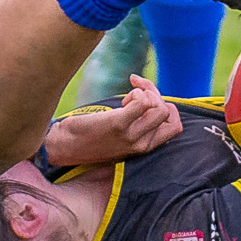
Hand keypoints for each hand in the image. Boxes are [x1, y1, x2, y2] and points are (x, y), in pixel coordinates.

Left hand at [42, 75, 181, 166]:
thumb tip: (150, 97)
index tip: (147, 101)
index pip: (175, 126)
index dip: (166, 108)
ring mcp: (131, 136)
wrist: (65, 147)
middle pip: (168, 112)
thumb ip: (137, 124)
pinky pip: (144, 102)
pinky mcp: (119, 125)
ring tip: (128, 98)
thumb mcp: (120, 136)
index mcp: (145, 148)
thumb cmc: (90, 138)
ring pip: (159, 106)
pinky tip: (123, 100)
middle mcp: (142, 144)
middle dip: (156, 95)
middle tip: (135, 93)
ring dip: (146, 93)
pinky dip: (137, 93)